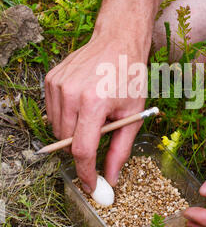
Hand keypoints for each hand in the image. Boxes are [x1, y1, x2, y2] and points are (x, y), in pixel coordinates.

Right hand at [45, 27, 148, 193]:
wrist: (117, 41)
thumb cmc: (130, 76)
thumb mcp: (133, 114)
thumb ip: (120, 149)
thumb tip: (111, 178)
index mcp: (94, 103)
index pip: (82, 150)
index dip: (86, 173)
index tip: (90, 185)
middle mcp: (71, 93)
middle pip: (67, 142)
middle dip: (82, 147)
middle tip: (100, 132)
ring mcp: (57, 85)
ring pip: (57, 129)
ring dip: (74, 131)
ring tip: (93, 112)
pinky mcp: (50, 80)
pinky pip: (52, 112)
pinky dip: (66, 116)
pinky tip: (82, 102)